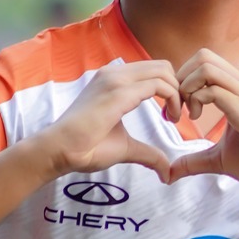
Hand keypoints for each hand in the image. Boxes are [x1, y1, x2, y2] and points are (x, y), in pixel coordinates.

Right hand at [44, 58, 180, 180]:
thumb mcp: (126, 146)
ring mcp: (116, 79)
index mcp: (114, 79)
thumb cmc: (86, 147)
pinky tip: (168, 119)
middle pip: (162, 66)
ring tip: (173, 118)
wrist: (60, 149)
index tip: (171, 114)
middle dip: (178, 88)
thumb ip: (148, 153)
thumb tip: (167, 172)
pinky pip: (158, 85)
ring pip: (163, 71)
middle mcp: (115, 73)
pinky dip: (172, 99)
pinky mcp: (119, 92)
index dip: (170, 89)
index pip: (153, 70)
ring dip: (177, 93)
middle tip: (177, 115)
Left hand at [165, 49, 238, 192]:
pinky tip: (195, 119)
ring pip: (206, 65)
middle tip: (178, 106)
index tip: (178, 108)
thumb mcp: (219, 160)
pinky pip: (212, 89)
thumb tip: (169, 174)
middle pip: (203, 55)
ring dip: (187, 86)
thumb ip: (194, 161)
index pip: (205, 62)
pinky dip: (195, 100)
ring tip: (187, 113)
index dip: (184, 80)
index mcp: (238, 90)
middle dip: (181, 77)